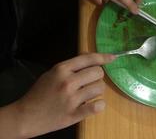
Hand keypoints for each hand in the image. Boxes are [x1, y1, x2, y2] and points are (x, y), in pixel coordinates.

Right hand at [0, 53, 114, 137]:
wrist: (25, 116)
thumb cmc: (40, 93)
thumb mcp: (52, 73)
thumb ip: (71, 66)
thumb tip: (90, 56)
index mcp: (61, 70)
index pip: (89, 59)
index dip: (103, 57)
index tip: (113, 58)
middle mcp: (68, 82)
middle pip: (98, 73)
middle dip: (97, 77)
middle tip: (89, 83)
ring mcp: (71, 99)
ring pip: (100, 88)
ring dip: (97, 91)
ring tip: (87, 94)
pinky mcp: (74, 114)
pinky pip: (98, 106)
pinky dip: (99, 105)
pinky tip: (93, 105)